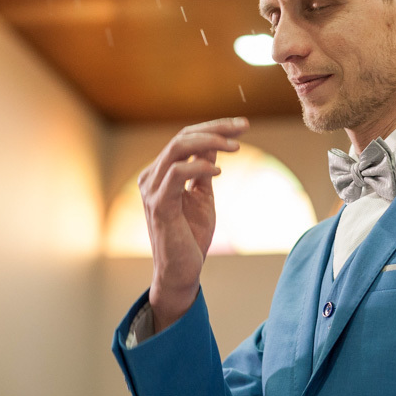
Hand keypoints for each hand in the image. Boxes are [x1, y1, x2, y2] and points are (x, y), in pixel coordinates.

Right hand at [138, 117, 248, 330]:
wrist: (181, 271)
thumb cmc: (191, 235)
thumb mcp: (202, 195)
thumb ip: (203, 169)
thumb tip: (213, 143)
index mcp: (160, 173)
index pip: (185, 137)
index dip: (214, 127)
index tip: (242, 125)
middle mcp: (151, 177)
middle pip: (182, 136)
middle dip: (216, 128)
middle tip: (244, 127)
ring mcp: (152, 190)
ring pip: (177, 147)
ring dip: (210, 141)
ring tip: (236, 147)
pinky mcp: (159, 204)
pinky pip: (177, 173)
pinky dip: (200, 165)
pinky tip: (219, 171)